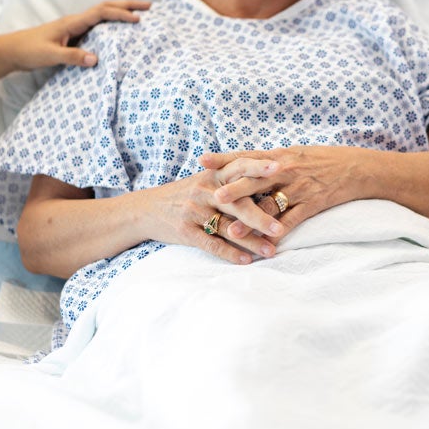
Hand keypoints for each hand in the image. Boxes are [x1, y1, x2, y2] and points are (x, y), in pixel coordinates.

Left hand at [6, 0, 151, 69]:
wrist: (12, 51)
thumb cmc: (29, 51)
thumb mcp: (50, 55)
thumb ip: (72, 57)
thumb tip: (96, 60)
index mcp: (72, 22)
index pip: (101, 13)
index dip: (120, 14)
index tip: (138, 19)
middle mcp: (76, 21)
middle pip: (106, 7)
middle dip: (128, 5)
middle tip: (150, 6)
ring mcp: (76, 28)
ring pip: (103, 15)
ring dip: (122, 12)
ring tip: (141, 15)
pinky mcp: (74, 36)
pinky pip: (99, 27)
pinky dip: (113, 24)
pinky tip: (121, 33)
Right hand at [145, 158, 287, 263]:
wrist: (147, 209)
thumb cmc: (185, 195)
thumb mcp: (205, 181)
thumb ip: (231, 180)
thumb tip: (267, 181)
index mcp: (213, 174)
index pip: (239, 167)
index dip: (258, 167)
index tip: (280, 168)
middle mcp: (205, 190)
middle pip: (237, 202)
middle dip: (261, 216)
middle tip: (281, 229)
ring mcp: (194, 211)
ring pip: (228, 227)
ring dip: (251, 241)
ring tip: (271, 251)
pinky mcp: (186, 231)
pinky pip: (212, 243)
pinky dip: (230, 253)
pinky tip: (246, 261)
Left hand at [200, 146, 362, 242]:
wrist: (356, 168)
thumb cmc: (323, 160)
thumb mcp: (295, 154)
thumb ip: (270, 161)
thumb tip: (245, 165)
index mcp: (279, 155)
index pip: (246, 156)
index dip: (224, 158)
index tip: (202, 161)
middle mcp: (286, 170)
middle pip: (254, 179)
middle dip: (233, 189)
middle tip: (214, 196)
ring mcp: (299, 188)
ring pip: (270, 205)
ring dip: (250, 220)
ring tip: (232, 231)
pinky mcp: (311, 204)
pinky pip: (291, 221)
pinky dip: (277, 233)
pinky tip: (264, 245)